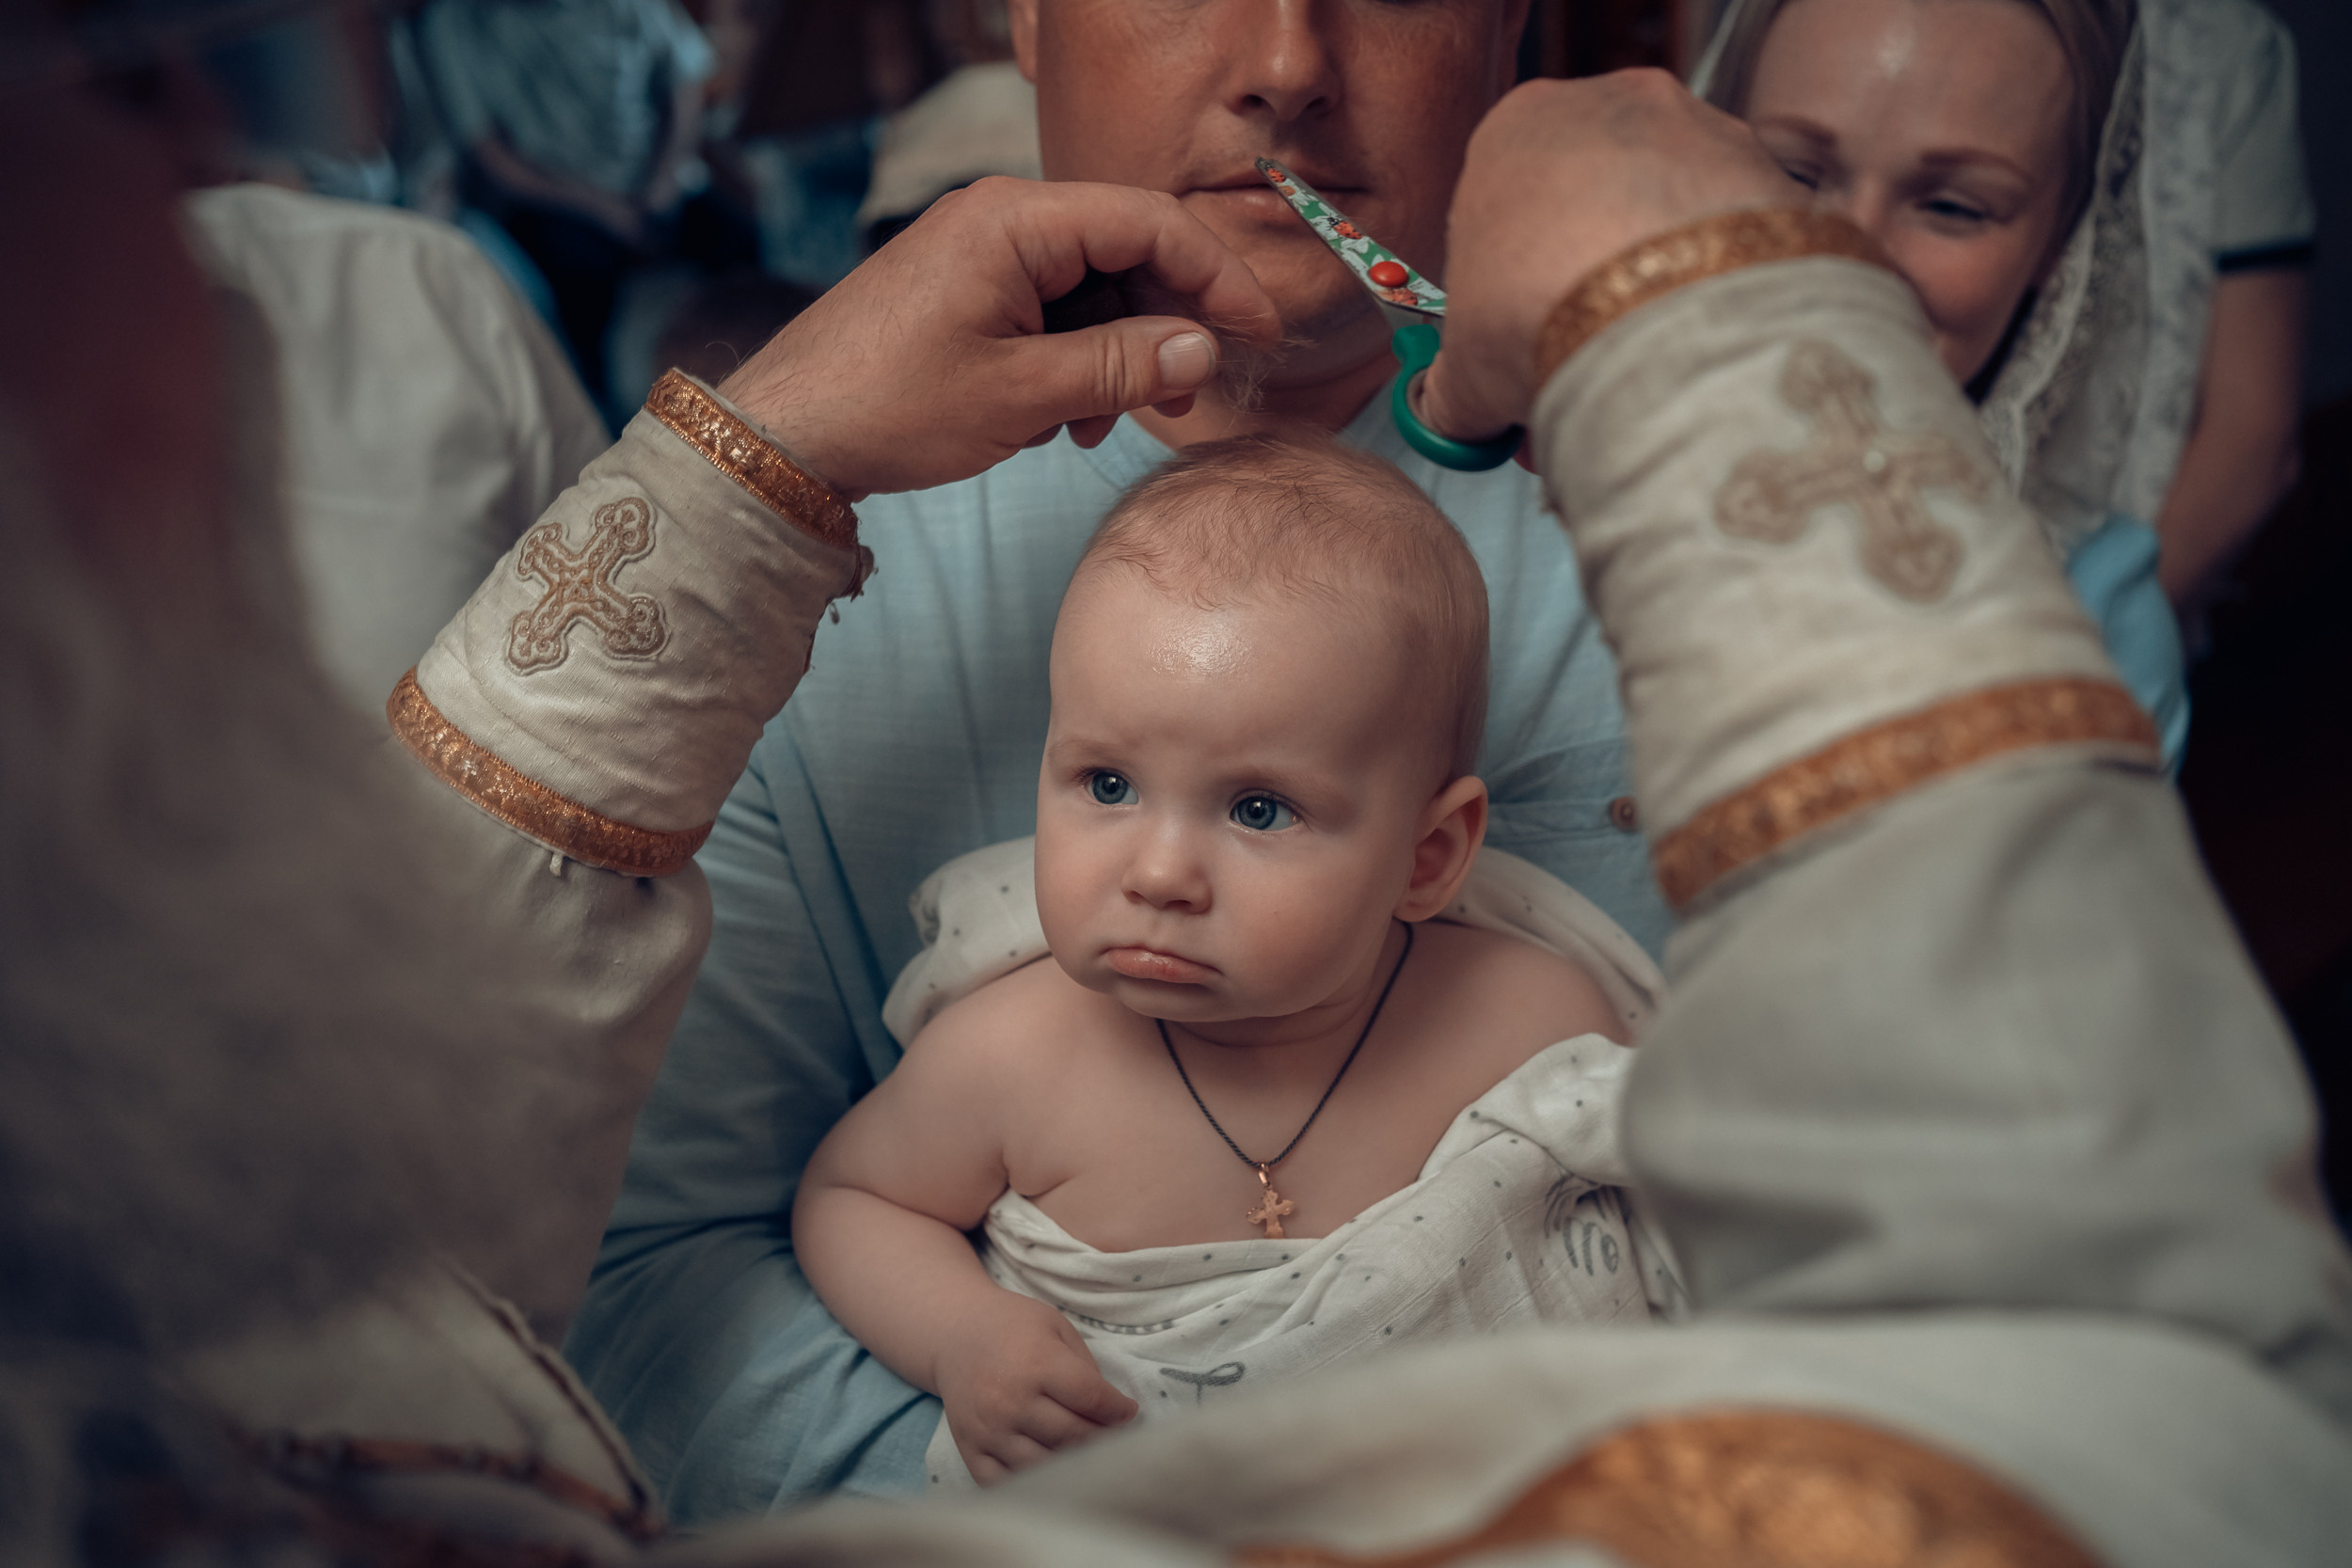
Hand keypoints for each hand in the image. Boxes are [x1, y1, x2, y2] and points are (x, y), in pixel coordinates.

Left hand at [719, 178, 1279, 499]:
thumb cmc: (890, 406)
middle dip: (1168, 325)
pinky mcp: (968, 288)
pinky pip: (1051, 309)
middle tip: (1192, 395)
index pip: (1152, 225)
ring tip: (1112, 425)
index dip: (1218, 278)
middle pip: (1127, 252)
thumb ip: (1121, 367)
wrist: (787, 435)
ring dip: (1119, 355)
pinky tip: (1065, 421)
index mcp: (1016, 220)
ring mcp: (982, 252)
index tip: (1261, 334)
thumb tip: (1203, 350)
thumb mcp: (1024, 395)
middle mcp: (1001, 218)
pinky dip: (1075, 361)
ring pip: (1093, 288)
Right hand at [934, 1290, 1137, 1484]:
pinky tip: (1047, 1468)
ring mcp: (988, 1428)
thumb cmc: (1013, 1326)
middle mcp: (1011, 1399)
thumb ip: (1084, 1367)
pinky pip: (1004, 1482)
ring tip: (1085, 1453)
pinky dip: (1031, 1483)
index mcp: (1037, 1362)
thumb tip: (1111, 1410)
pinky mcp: (970, 1448)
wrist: (954, 1332)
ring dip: (1072, 1464)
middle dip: (1102, 1439)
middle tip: (1113, 1436)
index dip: (1118, 1411)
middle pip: (1073, 1435)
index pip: (1092, 1399)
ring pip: (1045, 1464)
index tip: (1128, 1413)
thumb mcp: (1055, 1327)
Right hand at [1417, 70, 1802, 444]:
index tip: (1518, 354)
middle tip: (1580, 376)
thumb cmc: (1543, 310)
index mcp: (1514, 129)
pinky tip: (1702, 350)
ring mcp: (1697, 127)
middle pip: (1591, 214)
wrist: (1660, 310)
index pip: (1503, 215)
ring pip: (1666, 224)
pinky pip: (1734, 240)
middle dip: (1585, 302)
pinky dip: (1717, 293)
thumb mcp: (1463, 373)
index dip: (1507, 299)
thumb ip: (1453, 387)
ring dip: (1654, 298)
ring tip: (1644, 375)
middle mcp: (1609, 106)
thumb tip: (1453, 413)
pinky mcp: (1766, 166)